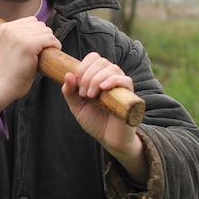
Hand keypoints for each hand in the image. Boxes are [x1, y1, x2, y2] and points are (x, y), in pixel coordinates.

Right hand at [0, 17, 61, 111]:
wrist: (2, 87)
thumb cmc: (10, 71)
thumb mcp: (10, 46)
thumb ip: (20, 35)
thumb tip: (43, 28)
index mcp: (5, 27)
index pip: (31, 21)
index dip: (37, 34)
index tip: (35, 47)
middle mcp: (11, 29)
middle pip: (40, 25)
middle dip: (43, 37)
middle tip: (39, 53)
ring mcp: (19, 36)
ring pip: (47, 31)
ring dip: (49, 42)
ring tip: (42, 55)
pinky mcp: (29, 45)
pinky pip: (50, 39)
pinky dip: (55, 46)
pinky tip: (51, 55)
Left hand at [62, 52, 148, 183]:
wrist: (109, 139)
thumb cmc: (94, 122)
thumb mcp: (77, 106)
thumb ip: (70, 92)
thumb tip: (68, 75)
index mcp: (98, 77)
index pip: (94, 58)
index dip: (83, 66)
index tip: (76, 82)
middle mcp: (111, 78)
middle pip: (101, 61)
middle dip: (88, 75)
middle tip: (83, 93)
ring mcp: (121, 86)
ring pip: (112, 68)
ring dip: (97, 79)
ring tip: (91, 95)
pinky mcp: (130, 95)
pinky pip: (125, 80)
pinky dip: (113, 80)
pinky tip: (103, 89)